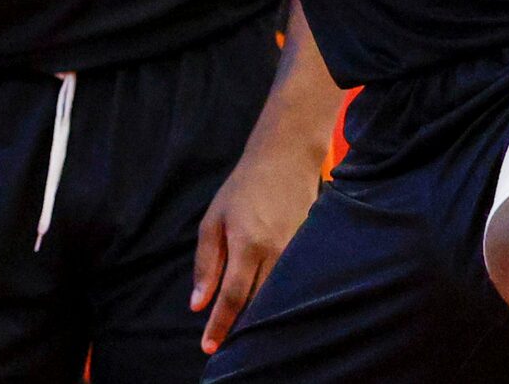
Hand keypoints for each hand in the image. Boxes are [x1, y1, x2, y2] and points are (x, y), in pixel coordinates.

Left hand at [192, 134, 320, 351]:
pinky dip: (278, 301)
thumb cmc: (242, 189)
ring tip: (244, 335)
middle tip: (227, 347)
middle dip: (241, 328)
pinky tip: (268, 311)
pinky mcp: (310, 252)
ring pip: (278, 299)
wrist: (285, 160)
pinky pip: (292, 286)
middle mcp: (275, 253)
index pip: (232, 296)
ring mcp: (297, 253)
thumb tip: (198, 304)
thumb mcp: (213, 220)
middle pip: (259, 304)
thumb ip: (206, 263)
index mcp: (247, 243)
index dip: (220, 324)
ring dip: (261, 319)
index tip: (209, 347)